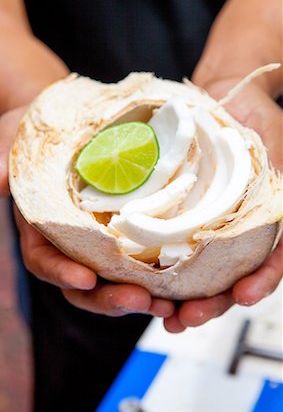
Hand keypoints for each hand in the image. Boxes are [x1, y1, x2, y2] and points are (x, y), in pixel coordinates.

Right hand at [0, 107, 174, 317]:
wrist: (68, 123)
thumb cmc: (38, 130)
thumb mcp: (15, 136)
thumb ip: (2, 159)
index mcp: (40, 227)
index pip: (44, 260)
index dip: (61, 273)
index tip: (86, 278)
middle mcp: (68, 242)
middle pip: (82, 284)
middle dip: (109, 298)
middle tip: (141, 300)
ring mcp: (96, 241)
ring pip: (112, 282)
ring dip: (137, 297)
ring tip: (166, 304)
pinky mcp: (122, 233)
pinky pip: (136, 261)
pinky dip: (154, 276)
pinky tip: (178, 283)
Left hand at [164, 80, 282, 332]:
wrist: (225, 95)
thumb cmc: (258, 122)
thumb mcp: (279, 156)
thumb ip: (276, 192)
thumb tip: (277, 230)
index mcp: (257, 225)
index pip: (264, 263)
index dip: (258, 281)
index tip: (245, 294)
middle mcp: (228, 230)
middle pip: (223, 279)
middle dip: (210, 302)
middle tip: (191, 316)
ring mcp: (198, 223)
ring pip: (192, 272)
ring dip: (179, 298)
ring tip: (168, 316)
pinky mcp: (170, 213)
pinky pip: (160, 245)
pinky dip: (153, 268)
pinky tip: (143, 287)